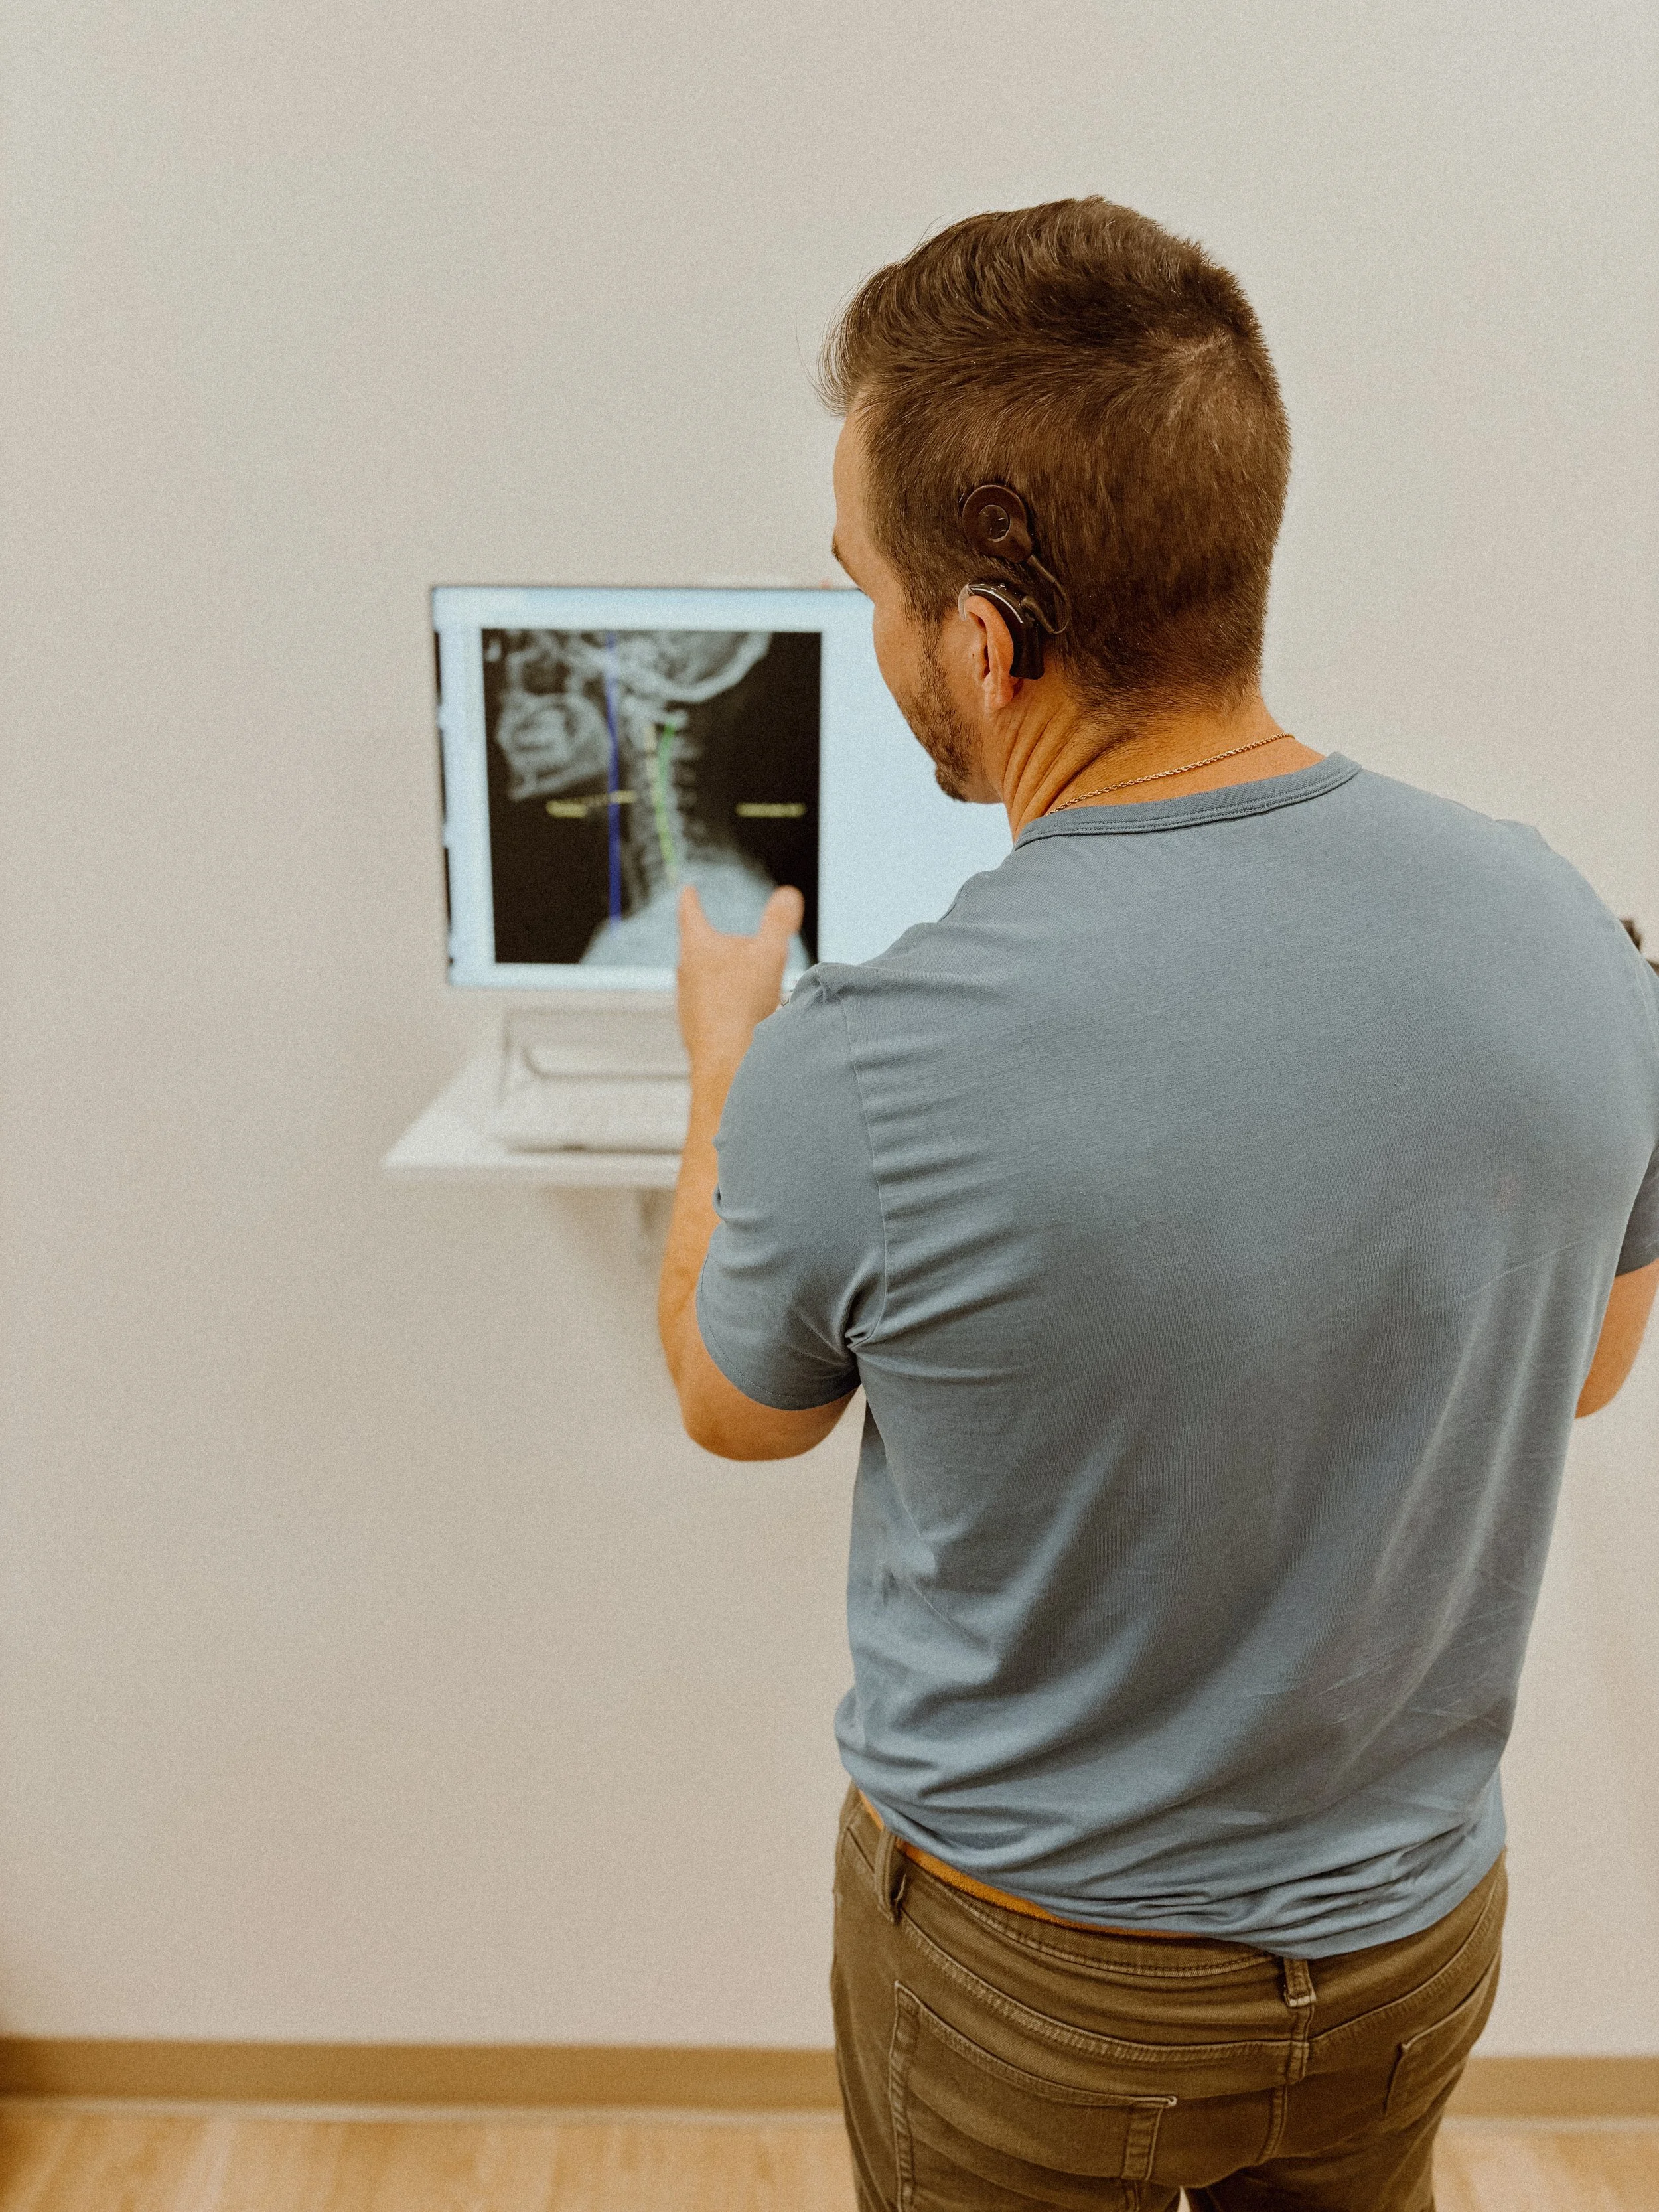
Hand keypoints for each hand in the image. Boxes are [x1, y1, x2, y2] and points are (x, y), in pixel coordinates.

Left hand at [675, 882, 804, 1081]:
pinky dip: (726, 1004)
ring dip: (725, 978)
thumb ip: (779, 921)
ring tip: (751, 987)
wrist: (726, 1059)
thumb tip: (788, 895)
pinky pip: (710, 1007)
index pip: (690, 911)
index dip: (691, 898)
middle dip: (720, 944)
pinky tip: (746, 1016)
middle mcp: (684, 971)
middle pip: (700, 947)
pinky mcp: (692, 1026)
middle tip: (742, 947)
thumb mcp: (770, 954)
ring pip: (705, 979)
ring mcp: (685, 1000)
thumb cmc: (743, 1004)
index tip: (687, 889)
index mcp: (698, 946)